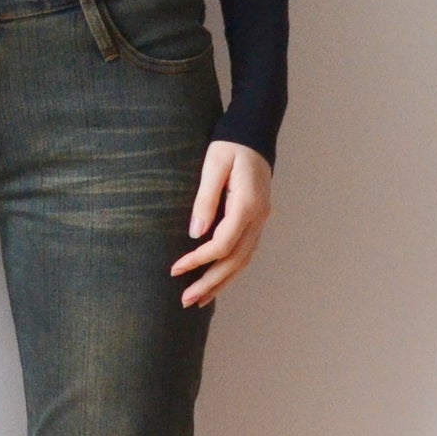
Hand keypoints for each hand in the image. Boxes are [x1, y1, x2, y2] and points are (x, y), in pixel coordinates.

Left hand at [170, 140, 270, 306]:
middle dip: (210, 283)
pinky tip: (215, 282)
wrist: (253, 134)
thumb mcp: (213, 165)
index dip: (199, 260)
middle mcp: (259, 217)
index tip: (176, 269)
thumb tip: (195, 233)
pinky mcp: (256, 221)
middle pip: (235, 261)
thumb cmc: (229, 145)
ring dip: (221, 283)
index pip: (223, 244)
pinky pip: (245, 253)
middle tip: (185, 301)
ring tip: (198, 301)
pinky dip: (230, 271)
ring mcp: (261, 221)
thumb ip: (205, 199)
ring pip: (243, 261)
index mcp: (248, 205)